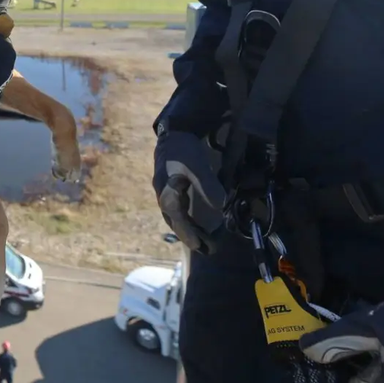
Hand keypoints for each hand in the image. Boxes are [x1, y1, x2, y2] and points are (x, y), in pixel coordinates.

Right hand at [154, 131, 226, 253]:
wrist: (174, 133)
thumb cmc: (184, 150)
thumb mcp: (198, 166)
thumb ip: (208, 186)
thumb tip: (220, 206)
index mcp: (168, 193)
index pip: (178, 219)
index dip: (189, 234)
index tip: (199, 246)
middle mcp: (163, 196)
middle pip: (174, 221)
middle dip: (188, 235)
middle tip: (204, 249)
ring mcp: (164, 192)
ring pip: (174, 216)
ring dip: (186, 228)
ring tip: (201, 240)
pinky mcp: (169, 188)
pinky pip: (176, 209)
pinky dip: (184, 218)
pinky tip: (193, 221)